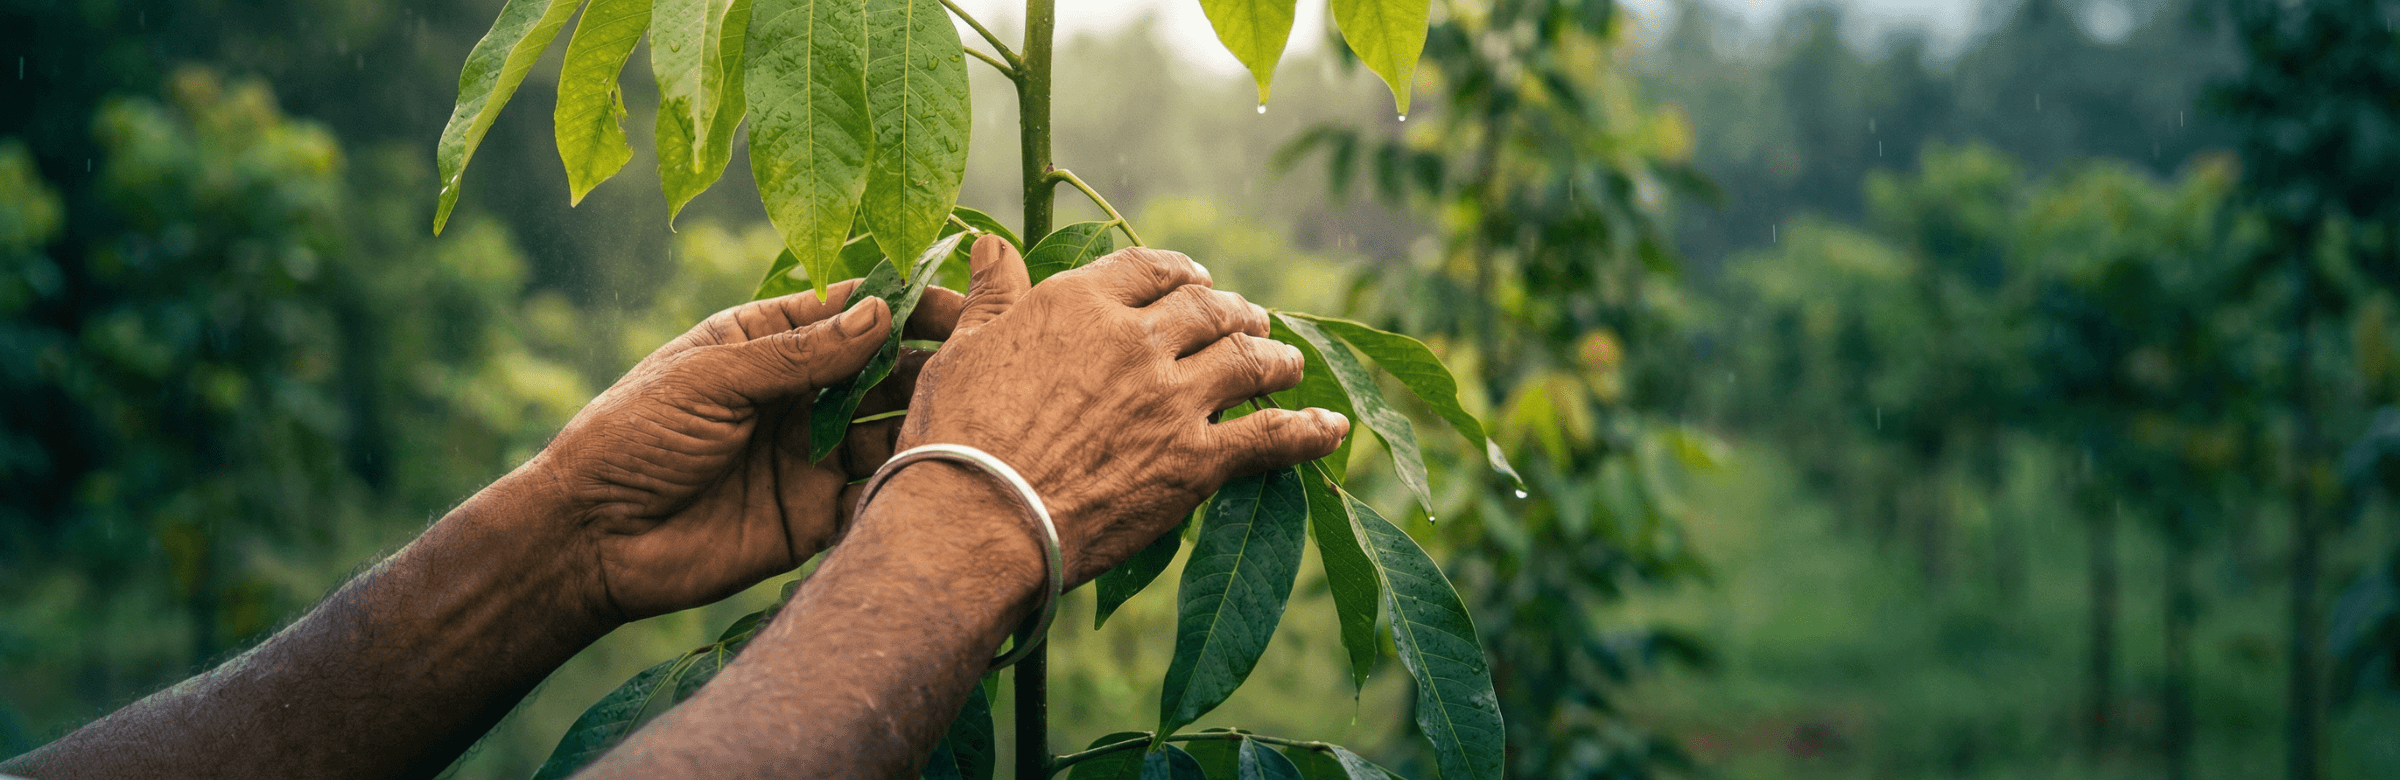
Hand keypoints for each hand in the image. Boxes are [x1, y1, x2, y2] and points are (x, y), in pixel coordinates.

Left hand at [519, 280, 963, 621]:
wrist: (592, 540)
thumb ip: (798, 353)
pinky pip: (875, 498)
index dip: (909, 304)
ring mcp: (812, 456)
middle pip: (885, 370)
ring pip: (890, 432)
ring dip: (927, 425)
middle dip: (933, 365)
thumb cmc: (630, 436)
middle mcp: (800, 396)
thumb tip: (881, 312)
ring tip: (969, 423)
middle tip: (984, 366)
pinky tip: (939, 480)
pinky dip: (907, 489)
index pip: (854, 311)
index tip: (965, 304)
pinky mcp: (816, 517)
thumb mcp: (710, 379)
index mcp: (768, 344)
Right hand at [897, 236, 1349, 585]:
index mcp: (1080, 303)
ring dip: (1275, 357)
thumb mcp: (962, 350)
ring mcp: (1174, 399)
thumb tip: (992, 244)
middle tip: (1249, 321)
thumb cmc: (954, 438)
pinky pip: (1270, 436)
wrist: (975, 520)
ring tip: (1288, 362)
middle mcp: (1137, 339)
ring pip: (1247, 360)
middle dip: (1234, 312)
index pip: (1148, 268)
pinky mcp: (1196, 461)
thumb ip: (993, 296)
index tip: (1194, 281)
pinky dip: (1307, 430)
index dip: (1180, 272)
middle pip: (1207, 309)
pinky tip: (1332, 428)